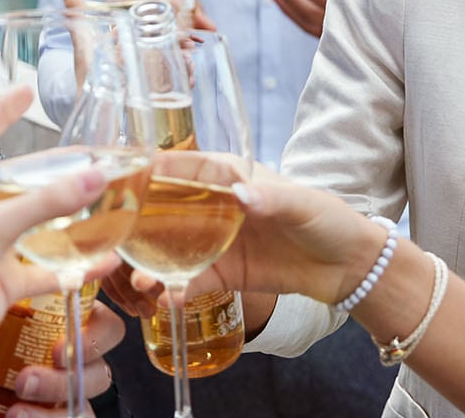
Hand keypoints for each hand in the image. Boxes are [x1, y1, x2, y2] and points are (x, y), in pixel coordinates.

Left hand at [0, 88, 112, 414]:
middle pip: (13, 178)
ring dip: (66, 217)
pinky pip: (47, 270)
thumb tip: (94, 176)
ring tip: (102, 202)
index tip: (26, 93)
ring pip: (35, 225)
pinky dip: (75, 267)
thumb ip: (45, 202)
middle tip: (84, 154)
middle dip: (46, 167)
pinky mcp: (4, 282)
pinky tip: (103, 262)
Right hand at [130, 165, 386, 306]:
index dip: (153, 168)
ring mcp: (215, 241)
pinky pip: (191, 280)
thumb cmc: (328, 220)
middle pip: (165, 208)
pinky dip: (176, 290)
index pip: (185, 165)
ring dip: (151, 264)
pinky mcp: (223, 273)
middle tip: (115, 240)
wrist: (349, 267)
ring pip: (171, 248)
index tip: (124, 176)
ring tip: (139, 281)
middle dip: (138, 223)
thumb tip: (243, 195)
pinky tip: (168, 299)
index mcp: (231, 176)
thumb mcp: (304, 204)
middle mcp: (215, 206)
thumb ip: (272, 198)